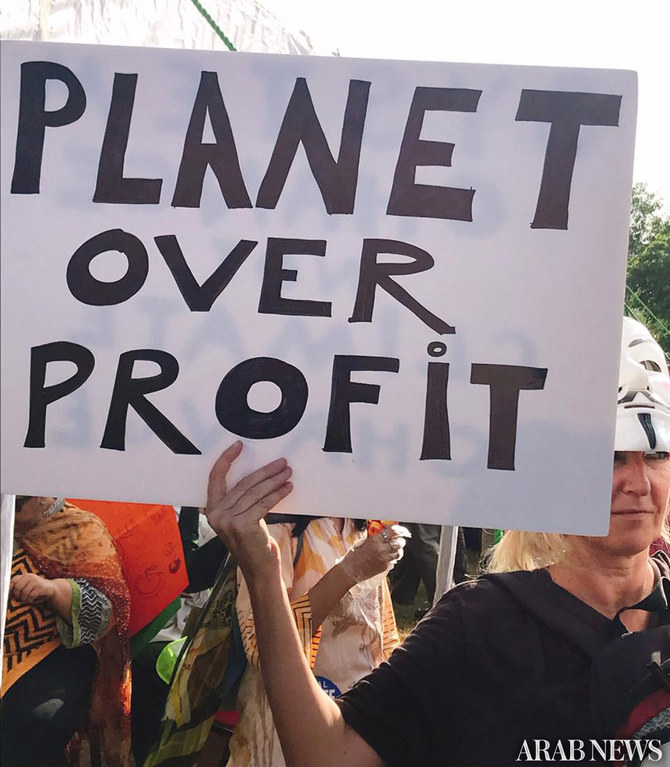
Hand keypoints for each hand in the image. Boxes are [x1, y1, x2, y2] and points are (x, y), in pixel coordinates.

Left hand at [10, 573, 55, 605]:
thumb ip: (18, 588)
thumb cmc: (37, 590)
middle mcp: (29, 576)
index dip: (10, 590)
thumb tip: (8, 596)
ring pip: (24, 593)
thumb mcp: (27, 587)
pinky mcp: (40, 587)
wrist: (52, 589)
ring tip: (29, 600)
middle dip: (18, 596)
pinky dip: (31, 600)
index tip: (11, 597)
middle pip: (17, 587)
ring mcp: (35, 581)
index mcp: (25, 576)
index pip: (13, 581)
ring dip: (25, 599)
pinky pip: (31, 596)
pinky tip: (33, 600)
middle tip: (21, 600)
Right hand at [205, 441, 293, 581]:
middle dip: (265, 471)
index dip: (227, 459)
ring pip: (255, 492)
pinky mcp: (243, 525)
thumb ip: (241, 500)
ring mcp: (228, 521)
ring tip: (288, 473)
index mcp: (211, 509)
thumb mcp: (240, 518)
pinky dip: (277, 493)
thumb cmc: (252, 542)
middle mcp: (215, 514)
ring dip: (275, 480)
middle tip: (282, 462)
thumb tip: (260, 474)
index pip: (216, 477)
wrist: (259, 569)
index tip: (239, 445)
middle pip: (243, 483)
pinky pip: (264, 503)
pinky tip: (287, 487)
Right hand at [338, 526, 406, 584]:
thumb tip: (384, 536)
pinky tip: (387, 557)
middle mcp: (381, 549)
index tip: (401, 530)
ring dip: (398, 550)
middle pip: (398, 543)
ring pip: (398, 553)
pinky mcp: (384, 567)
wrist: (350, 571)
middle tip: (399, 540)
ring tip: (395, 549)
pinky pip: (392, 561)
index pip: (392, 532)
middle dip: (400, 541)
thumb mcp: (363, 542)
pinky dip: (392, 558)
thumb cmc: (353, 557)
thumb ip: (375, 539)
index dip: (398, 531)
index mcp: (375, 540)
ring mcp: (384, 559)